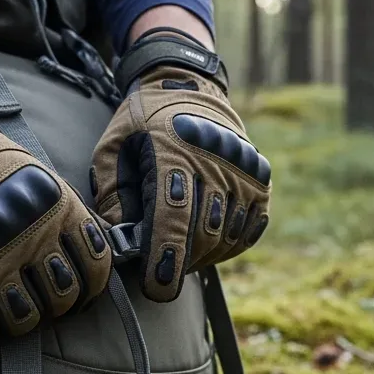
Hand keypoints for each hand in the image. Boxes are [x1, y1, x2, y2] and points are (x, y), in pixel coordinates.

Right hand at [0, 64, 111, 341]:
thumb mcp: (37, 176)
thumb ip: (64, 213)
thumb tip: (89, 249)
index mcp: (57, 213)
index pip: (95, 268)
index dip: (90, 285)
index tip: (79, 290)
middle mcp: (29, 243)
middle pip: (61, 299)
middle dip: (55, 303)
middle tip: (39, 297)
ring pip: (23, 320)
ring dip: (18, 318)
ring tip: (6, 306)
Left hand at [91, 31, 270, 301]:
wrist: (189, 86)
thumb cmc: (142, 124)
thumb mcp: (112, 149)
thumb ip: (112, 196)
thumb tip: (123, 244)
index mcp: (173, 150)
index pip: (173, 217)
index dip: (166, 258)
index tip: (157, 287)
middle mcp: (215, 159)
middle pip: (203, 232)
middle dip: (180, 262)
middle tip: (162, 270)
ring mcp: (244, 171)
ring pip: (226, 235)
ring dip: (202, 255)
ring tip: (182, 252)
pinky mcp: (261, 181)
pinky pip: (248, 230)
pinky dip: (227, 246)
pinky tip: (208, 242)